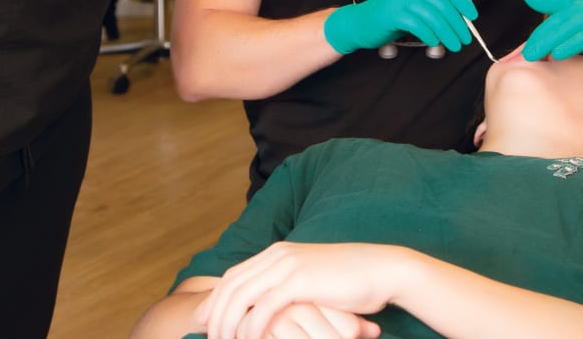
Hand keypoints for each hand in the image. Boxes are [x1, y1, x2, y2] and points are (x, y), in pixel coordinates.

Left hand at [198, 242, 397, 338]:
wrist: (380, 269)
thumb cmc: (348, 280)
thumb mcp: (309, 279)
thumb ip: (285, 286)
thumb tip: (265, 305)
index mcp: (278, 252)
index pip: (234, 275)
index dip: (214, 299)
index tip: (202, 322)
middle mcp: (278, 255)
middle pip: (231, 285)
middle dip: (214, 314)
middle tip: (207, 338)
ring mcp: (288, 265)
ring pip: (241, 296)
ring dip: (227, 324)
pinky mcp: (300, 281)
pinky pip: (264, 308)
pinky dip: (250, 328)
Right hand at [324, 0, 476, 54]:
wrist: (360, 22)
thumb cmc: (391, 16)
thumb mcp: (414, 5)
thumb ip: (434, 8)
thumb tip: (461, 22)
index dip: (463, 2)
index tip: (472, 17)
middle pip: (443, 5)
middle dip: (458, 25)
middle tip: (464, 39)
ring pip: (434, 18)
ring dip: (447, 34)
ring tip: (453, 46)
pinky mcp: (393, 14)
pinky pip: (419, 27)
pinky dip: (430, 36)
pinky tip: (434, 43)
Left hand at [520, 0, 582, 74]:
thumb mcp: (573, 2)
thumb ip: (547, 1)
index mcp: (575, 8)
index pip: (553, 23)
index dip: (538, 36)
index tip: (522, 51)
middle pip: (566, 29)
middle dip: (547, 42)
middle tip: (530, 56)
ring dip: (572, 45)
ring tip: (557, 55)